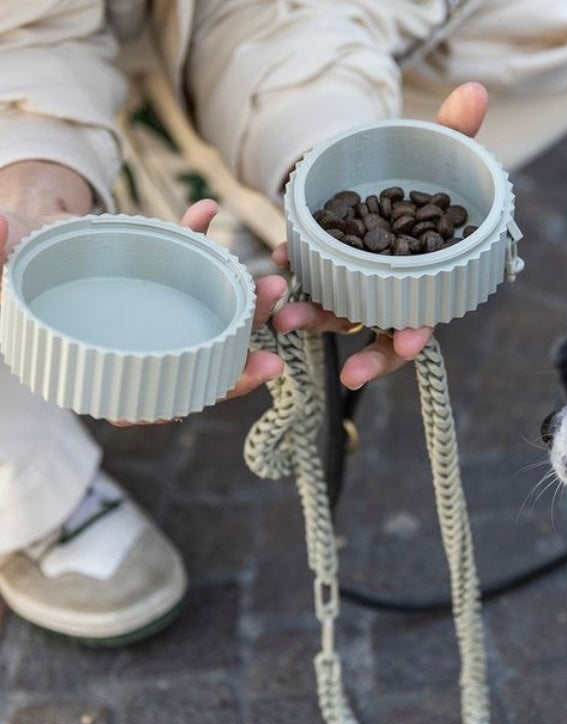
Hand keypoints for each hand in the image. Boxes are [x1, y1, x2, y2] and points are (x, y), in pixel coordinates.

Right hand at [0, 176, 287, 424]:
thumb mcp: (11, 270)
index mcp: (108, 366)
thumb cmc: (23, 270)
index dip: (185, 398)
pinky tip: (205, 213)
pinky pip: (198, 272)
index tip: (217, 391)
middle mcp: (146, 351)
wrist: (36, 240)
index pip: (150, 399)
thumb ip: (3, 258)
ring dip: (246, 307)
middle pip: (199, 367)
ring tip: (272, 282)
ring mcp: (167, 321)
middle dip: (238, 359)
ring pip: (216, 326)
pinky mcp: (174, 285)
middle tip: (269, 349)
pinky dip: (203, 245)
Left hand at [271, 81, 489, 389]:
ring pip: (340, 316)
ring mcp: (360, 285)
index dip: (416, 336)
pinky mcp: (330, 269)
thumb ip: (456, 132)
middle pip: (380, 332)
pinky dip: (300, 274)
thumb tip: (475, 92)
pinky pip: (315, 282)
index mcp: (427, 279)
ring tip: (285, 316)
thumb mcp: (438, 152)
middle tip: (340, 359)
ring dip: (314, 319)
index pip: (424, 319)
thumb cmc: (422, 170)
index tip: (409, 346)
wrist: (384, 164)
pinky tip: (284, 259)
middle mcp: (395, 292)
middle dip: (361, 348)